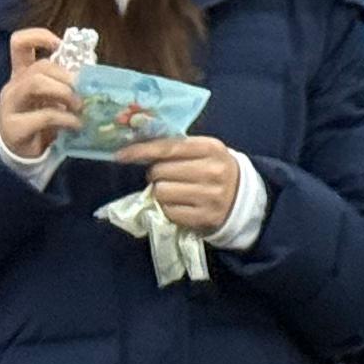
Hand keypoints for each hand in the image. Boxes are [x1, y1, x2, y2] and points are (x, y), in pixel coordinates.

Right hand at [0, 29, 83, 160]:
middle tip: (83, 89)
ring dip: (64, 91)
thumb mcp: (54, 98)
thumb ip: (66, 84)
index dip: (39, 37)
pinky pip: (43, 116)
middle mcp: (14, 86)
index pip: (20, 43)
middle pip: (38, 66)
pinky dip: (66, 118)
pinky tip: (76, 124)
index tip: (60, 45)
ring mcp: (10, 106)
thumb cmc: (41, 121)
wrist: (23, 154)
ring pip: (34, 83)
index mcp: (22, 74)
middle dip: (66, 75)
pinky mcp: (15, 128)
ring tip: (80, 105)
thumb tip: (94, 73)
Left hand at [125, 136, 245, 232]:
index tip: (121, 155)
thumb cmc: (213, 169)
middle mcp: (212, 170)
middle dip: (156, 174)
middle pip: (160, 171)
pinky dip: (168, 208)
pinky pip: (168, 211)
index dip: (141, 151)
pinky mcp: (205, 216)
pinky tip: (180, 204)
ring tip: (174, 191)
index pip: (168, 148)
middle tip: (166, 176)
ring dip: (160, 192)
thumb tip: (137, 146)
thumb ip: (177, 147)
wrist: (242, 197)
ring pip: (161, 192)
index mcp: (211, 148)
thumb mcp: (203, 151)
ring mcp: (210, 195)